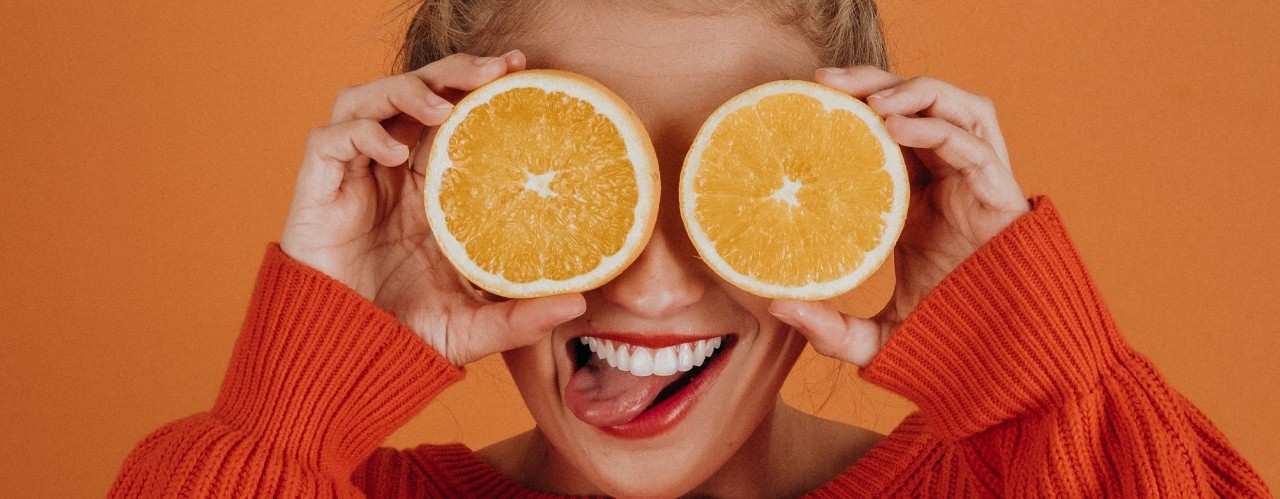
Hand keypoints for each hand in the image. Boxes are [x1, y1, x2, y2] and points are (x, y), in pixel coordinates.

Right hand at [280, 51, 585, 365]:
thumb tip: (580, 303)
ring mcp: (353, 178)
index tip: (522, 70)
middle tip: (497, 69)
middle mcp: (391, 173)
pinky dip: (362, 133)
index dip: (480, 87)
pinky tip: (395, 153)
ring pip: (368, 99)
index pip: (453, 116)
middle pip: (416, 93)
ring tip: (445, 107)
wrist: (344, 361)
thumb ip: (522, 316)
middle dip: (452, 70)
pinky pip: (331, 140)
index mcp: (430, 190)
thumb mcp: (475, 326)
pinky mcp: (317, 190)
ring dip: (406, 90)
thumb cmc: (404, 337)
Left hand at [769, 66, 1029, 366]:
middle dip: (873, 82)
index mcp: (916, 200)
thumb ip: (830, 328)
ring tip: (868, 100)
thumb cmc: (947, 342)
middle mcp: (947, 182)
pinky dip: (935, 127)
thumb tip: (778, 308)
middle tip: (824, 81)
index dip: (851, 108)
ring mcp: (976, 184)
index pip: (885, 133)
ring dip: (912, 91)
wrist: (1004, 363)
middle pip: (915, 105)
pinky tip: (897, 127)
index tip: (805, 100)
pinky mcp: (1001, 195)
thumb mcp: (875, 338)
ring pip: (953, 107)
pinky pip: (972, 144)